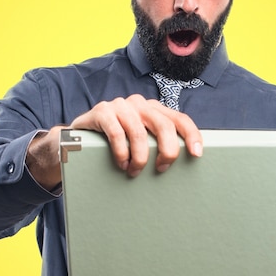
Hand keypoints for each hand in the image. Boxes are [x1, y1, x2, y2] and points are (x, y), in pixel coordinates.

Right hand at [70, 95, 202, 176]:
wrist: (78, 137)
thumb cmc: (115, 142)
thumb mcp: (139, 141)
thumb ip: (157, 144)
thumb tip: (180, 165)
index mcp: (154, 109)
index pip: (180, 119)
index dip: (192, 135)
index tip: (197, 154)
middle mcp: (140, 104)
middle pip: (164, 125)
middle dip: (167, 150)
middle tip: (162, 168)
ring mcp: (120, 105)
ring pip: (139, 132)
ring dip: (140, 157)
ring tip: (135, 172)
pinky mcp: (102, 111)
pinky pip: (116, 133)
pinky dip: (121, 152)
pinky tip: (121, 163)